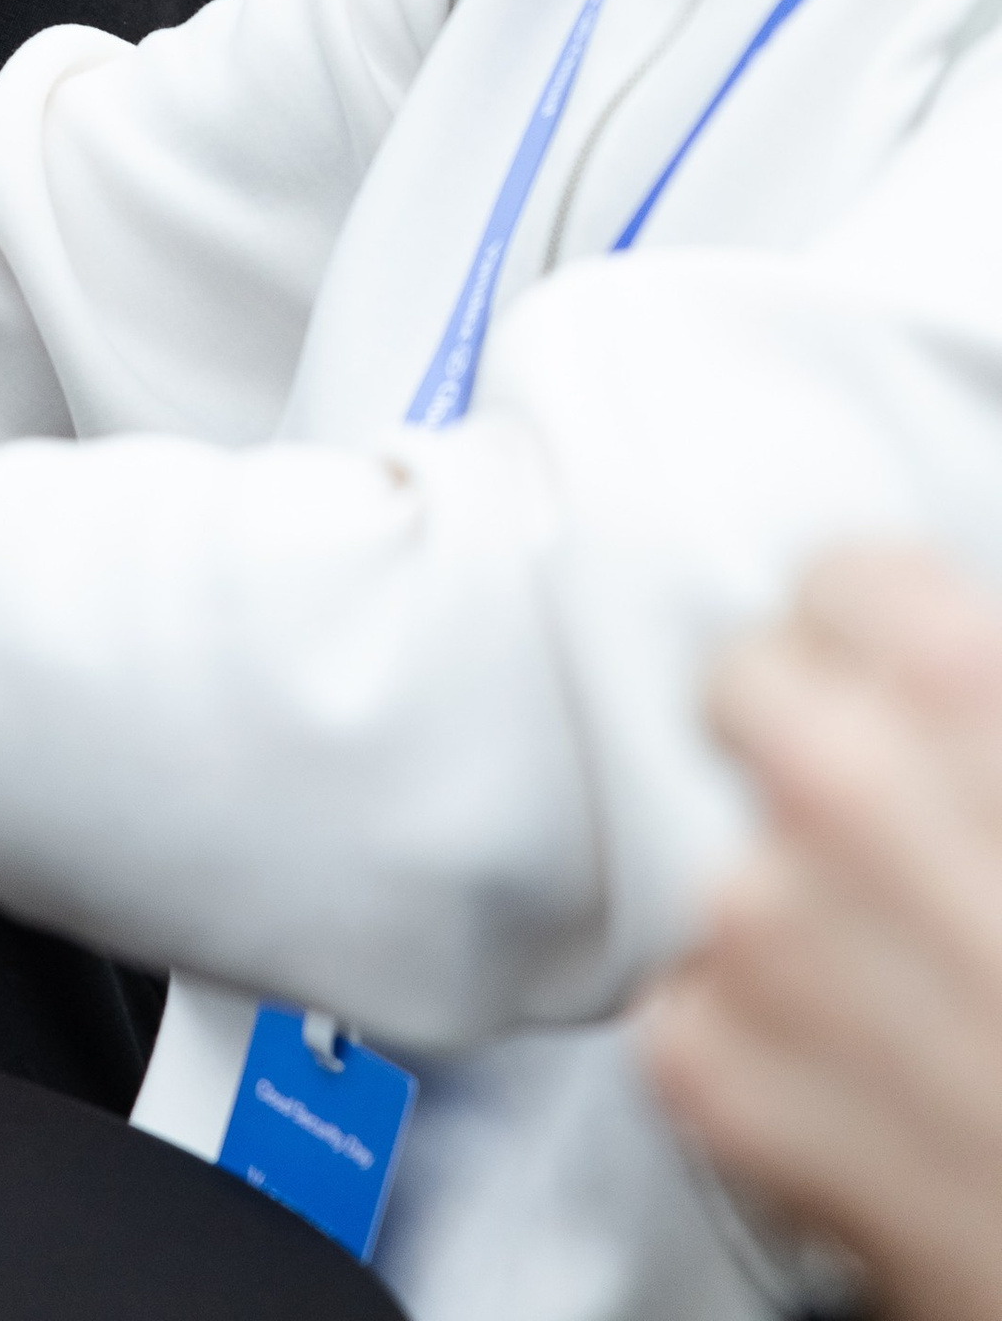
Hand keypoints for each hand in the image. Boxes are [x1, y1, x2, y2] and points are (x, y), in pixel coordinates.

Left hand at [641, 548, 1001, 1320]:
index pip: (833, 578)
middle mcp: (840, 783)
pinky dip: (748, 1040)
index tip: (875, 684)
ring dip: (770, 901)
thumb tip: (920, 676)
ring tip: (884, 980)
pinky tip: (851, 1078)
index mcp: (958, 688)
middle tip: (867, 832)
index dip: (859, 638)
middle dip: (788, 746)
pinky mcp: (704, 1065)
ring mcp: (756, 925)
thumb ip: (985, 710)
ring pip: (702, 847)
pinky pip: (686, 1000)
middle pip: (736, 687)